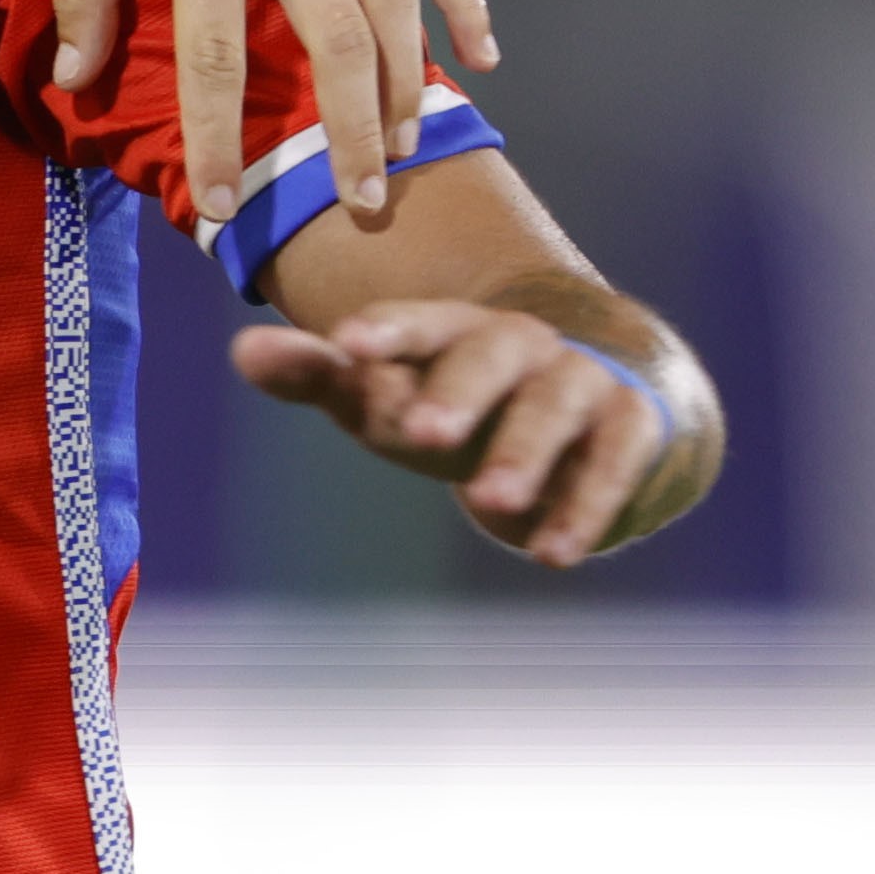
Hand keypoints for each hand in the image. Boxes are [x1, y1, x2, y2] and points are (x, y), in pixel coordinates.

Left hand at [232, 302, 666, 566]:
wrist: (593, 407)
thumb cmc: (459, 402)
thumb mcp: (388, 394)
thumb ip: (319, 376)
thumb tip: (243, 350)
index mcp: (452, 327)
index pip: (416, 319)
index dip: (385, 330)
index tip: (346, 346)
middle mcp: (520, 343)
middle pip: (489, 352)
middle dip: (458, 390)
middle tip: (423, 434)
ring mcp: (580, 380)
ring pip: (554, 404)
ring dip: (523, 452)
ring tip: (487, 504)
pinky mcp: (631, 427)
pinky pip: (613, 461)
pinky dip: (585, 507)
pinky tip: (551, 554)